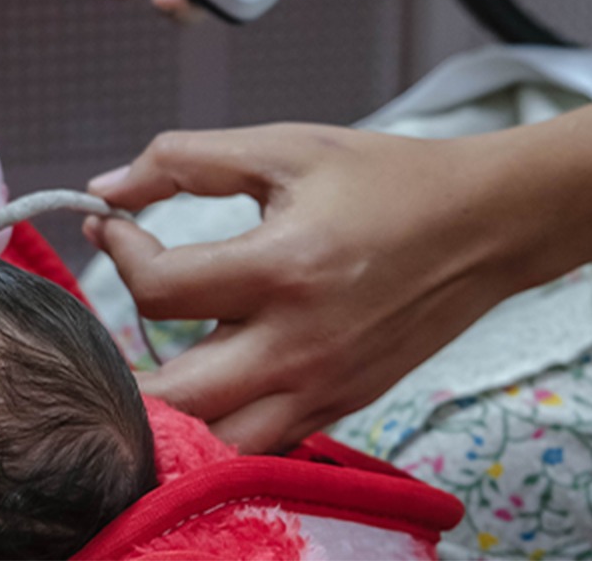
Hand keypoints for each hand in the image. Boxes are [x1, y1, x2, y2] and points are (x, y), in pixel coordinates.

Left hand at [82, 124, 560, 452]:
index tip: (114, 225)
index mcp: (283, 269)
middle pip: (171, 399)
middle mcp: (299, 345)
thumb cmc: (388, 180)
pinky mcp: (339, 407)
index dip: (119, 251)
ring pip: (212, 442)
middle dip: (122, 361)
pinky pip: (258, 443)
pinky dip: (221, 424)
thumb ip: (184, 161)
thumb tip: (105, 190)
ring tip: (157, 359)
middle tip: (113, 319)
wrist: (487, 225)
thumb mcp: (284, 148)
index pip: (157, 291)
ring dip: (170, 410)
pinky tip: (213, 377)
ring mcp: (321, 387)